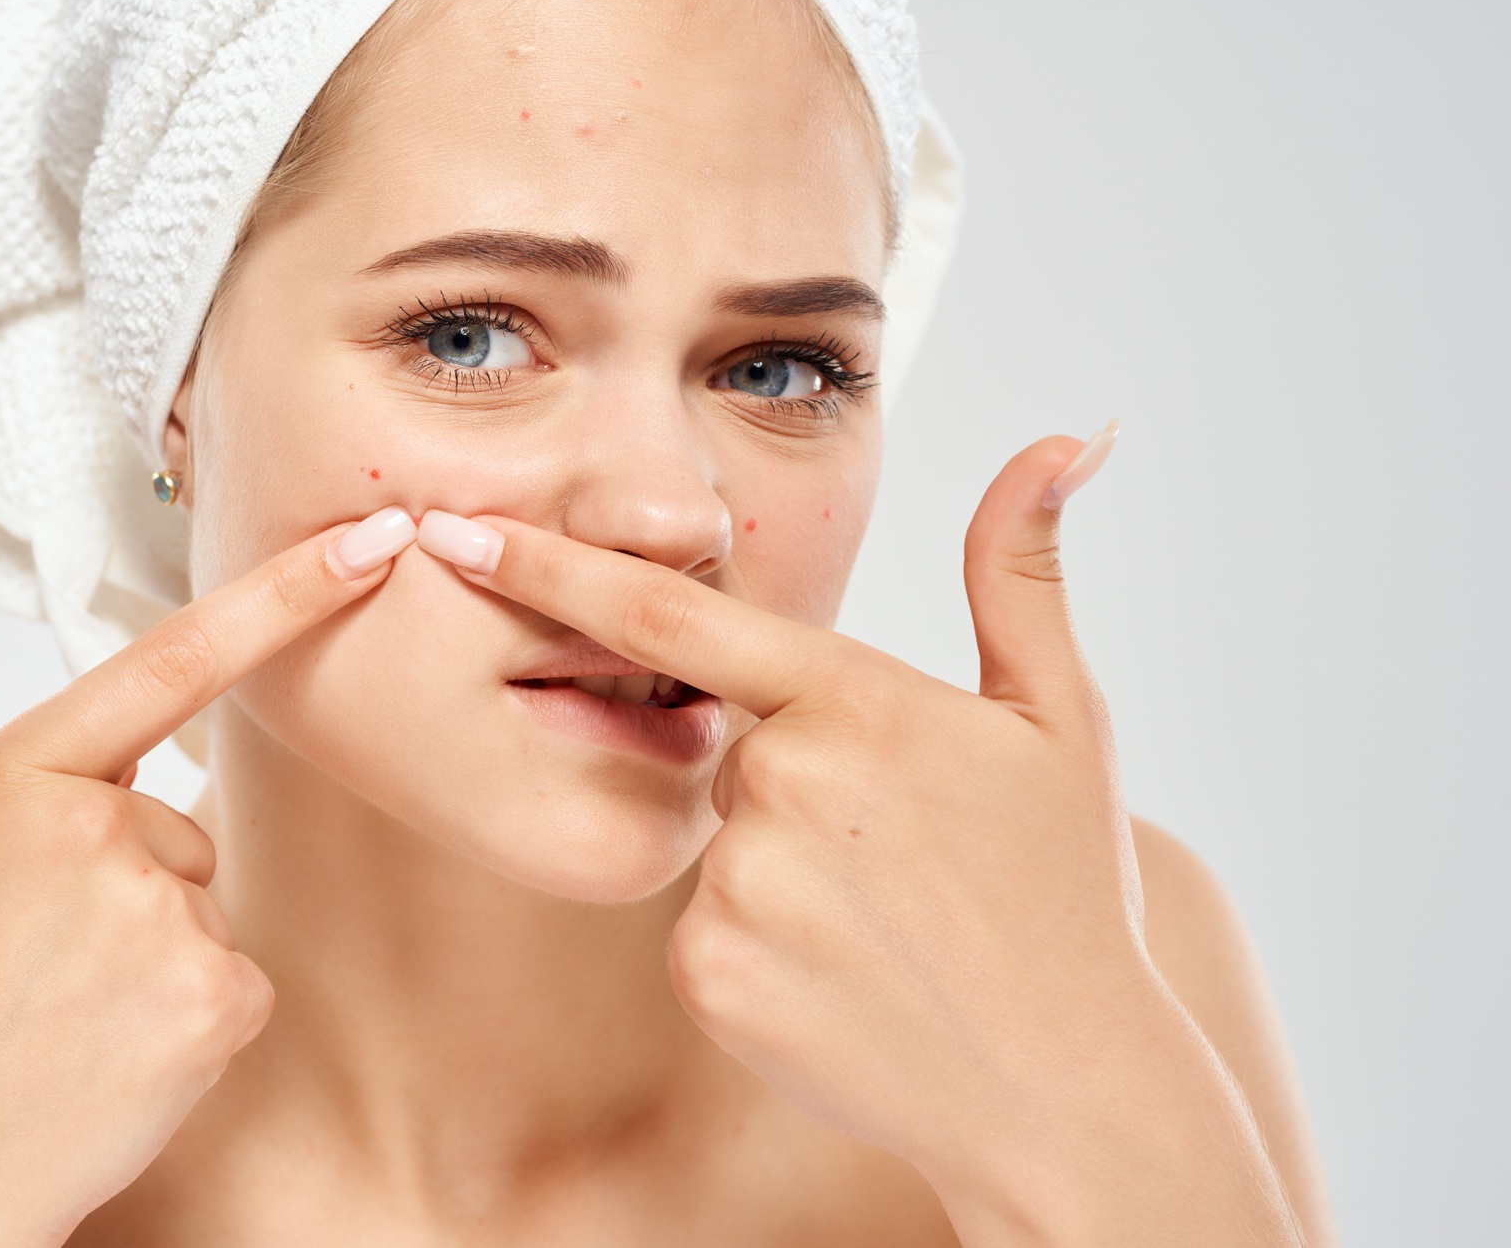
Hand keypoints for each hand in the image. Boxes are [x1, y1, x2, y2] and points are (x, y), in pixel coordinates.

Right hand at [0, 511, 416, 1247]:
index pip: (169, 661)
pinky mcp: (207, 990)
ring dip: (155, 964)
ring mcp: (149, 907)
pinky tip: (113, 1060)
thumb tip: (165, 800)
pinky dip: (189, 1024)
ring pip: (203, 908)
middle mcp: (82, 823)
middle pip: (178, 828)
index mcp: (7, 776)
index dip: (282, 596)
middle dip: (133, 895)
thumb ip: (53, 799)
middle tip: (38, 975)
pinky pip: (234, 979)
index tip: (371, 539)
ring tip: (61, 1021)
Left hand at [429, 437, 1303, 1245]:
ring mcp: (739, 884)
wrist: (1066, 1089)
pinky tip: (844, 980)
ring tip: (883, 925)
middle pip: (725, 748)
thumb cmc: (1063, 894)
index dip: (548, 570)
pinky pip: (703, 931)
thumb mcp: (1060, 718)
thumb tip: (1070, 435)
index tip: (453, 532)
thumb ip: (1020, 567)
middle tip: (892, 856)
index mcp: (853, 699)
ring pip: (719, 845)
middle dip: (790, 782)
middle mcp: (783, 781)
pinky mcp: (708, 973)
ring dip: (781, 869)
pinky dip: (760, 946)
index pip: (667, 616)